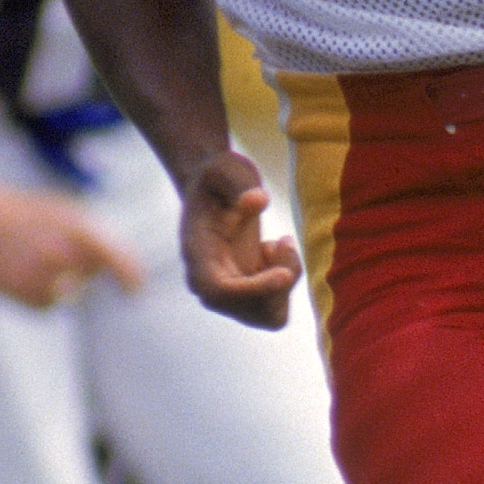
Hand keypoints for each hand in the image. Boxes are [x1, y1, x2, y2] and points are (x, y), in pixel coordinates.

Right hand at [0, 186, 147, 309]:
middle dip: (83, 269)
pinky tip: (23, 272)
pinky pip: (46, 304)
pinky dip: (41, 294)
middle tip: (57, 251)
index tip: (136, 291)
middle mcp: (60, 254)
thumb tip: (108, 268)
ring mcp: (40, 276)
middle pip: (89, 276)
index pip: (112, 258)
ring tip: (34, 259)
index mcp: (75, 229)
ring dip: (61, 283)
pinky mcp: (23, 293)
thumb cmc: (25, 213)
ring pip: (69, 293)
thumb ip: (90, 237)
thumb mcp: (63, 212)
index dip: (128, 275)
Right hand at [178, 150, 302, 328]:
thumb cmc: (219, 178)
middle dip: (280, 280)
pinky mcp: (247, 296)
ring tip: (277, 244)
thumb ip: (238, 181)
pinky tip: (274, 254)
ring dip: (286, 280)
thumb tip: (259, 200)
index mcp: (197, 256)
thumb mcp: (224, 166)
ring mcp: (228, 294)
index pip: (218, 292)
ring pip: (270, 316)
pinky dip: (286, 282)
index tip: (285, 274)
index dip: (253, 290)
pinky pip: (277, 309)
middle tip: (283, 240)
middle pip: (251, 311)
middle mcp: (208, 283)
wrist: (216, 191)